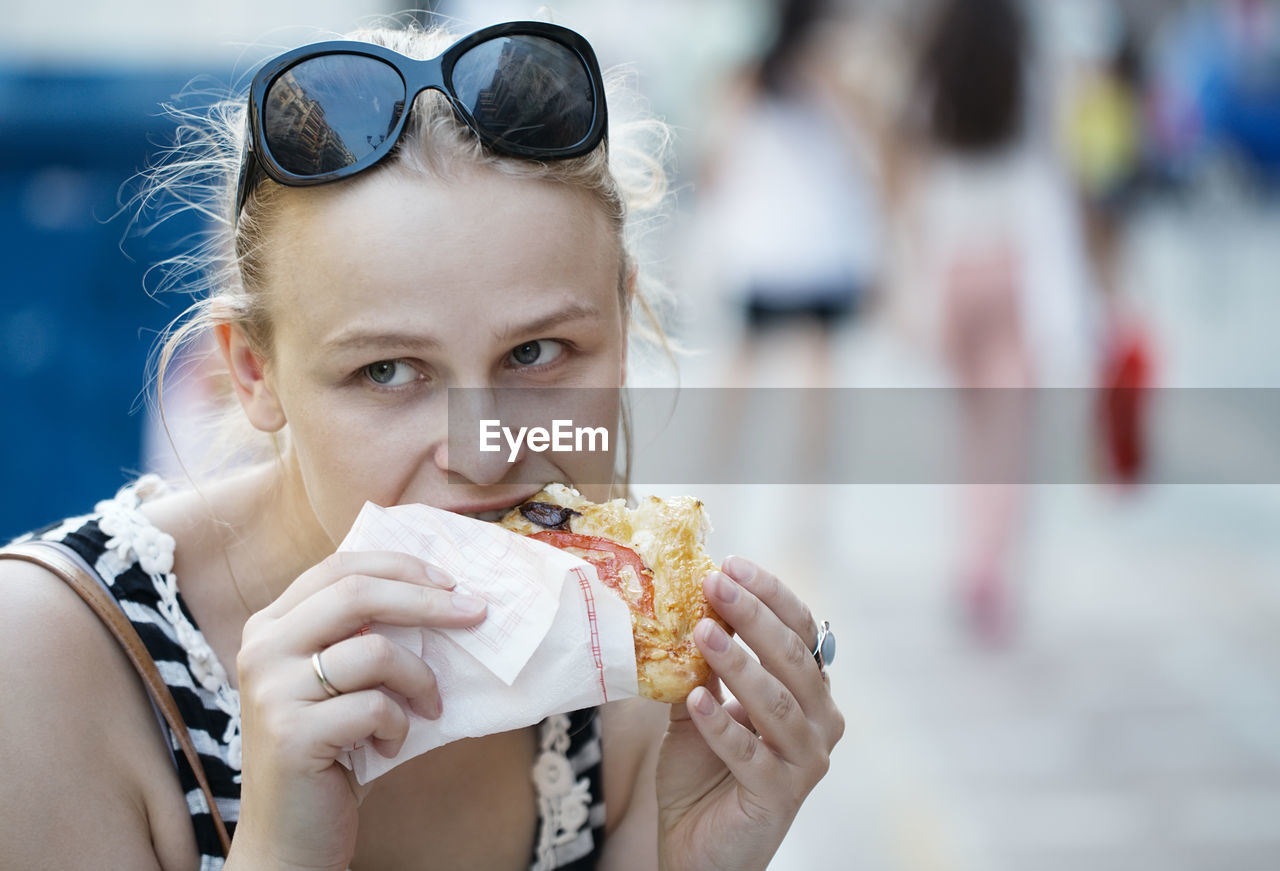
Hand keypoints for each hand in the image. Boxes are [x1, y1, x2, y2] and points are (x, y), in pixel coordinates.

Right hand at [228, 551, 486, 870]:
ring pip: (375, 651)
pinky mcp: (292, 734)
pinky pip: (375, 707)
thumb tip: (446, 594)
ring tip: (430, 707)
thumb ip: (363, 636)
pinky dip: (400, 725)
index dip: (402, 567)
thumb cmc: (330, 750)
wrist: (290, 835)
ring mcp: (272, 691)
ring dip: (421, 679)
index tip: (452, 581)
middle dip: (428, 600)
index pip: (340, 567)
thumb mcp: (338, 681)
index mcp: (271, 625)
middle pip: (357, 593)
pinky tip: (391, 746)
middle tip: (477, 613)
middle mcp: (262, 649)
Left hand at [655, 556, 843, 870]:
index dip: (770, 595)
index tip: (732, 564)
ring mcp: (806, 760)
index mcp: (809, 692)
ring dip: (737, 663)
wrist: (697, 849)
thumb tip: (685, 606)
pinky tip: (695, 698)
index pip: (800, 630)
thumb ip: (701, 665)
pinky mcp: (780, 795)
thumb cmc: (704, 775)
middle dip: (753, 616)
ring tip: (701, 632)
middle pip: (793, 658)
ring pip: (777, 702)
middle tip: (715, 583)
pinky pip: (751, 752)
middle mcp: (820, 721)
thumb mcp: (699, 707)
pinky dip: (722, 724)